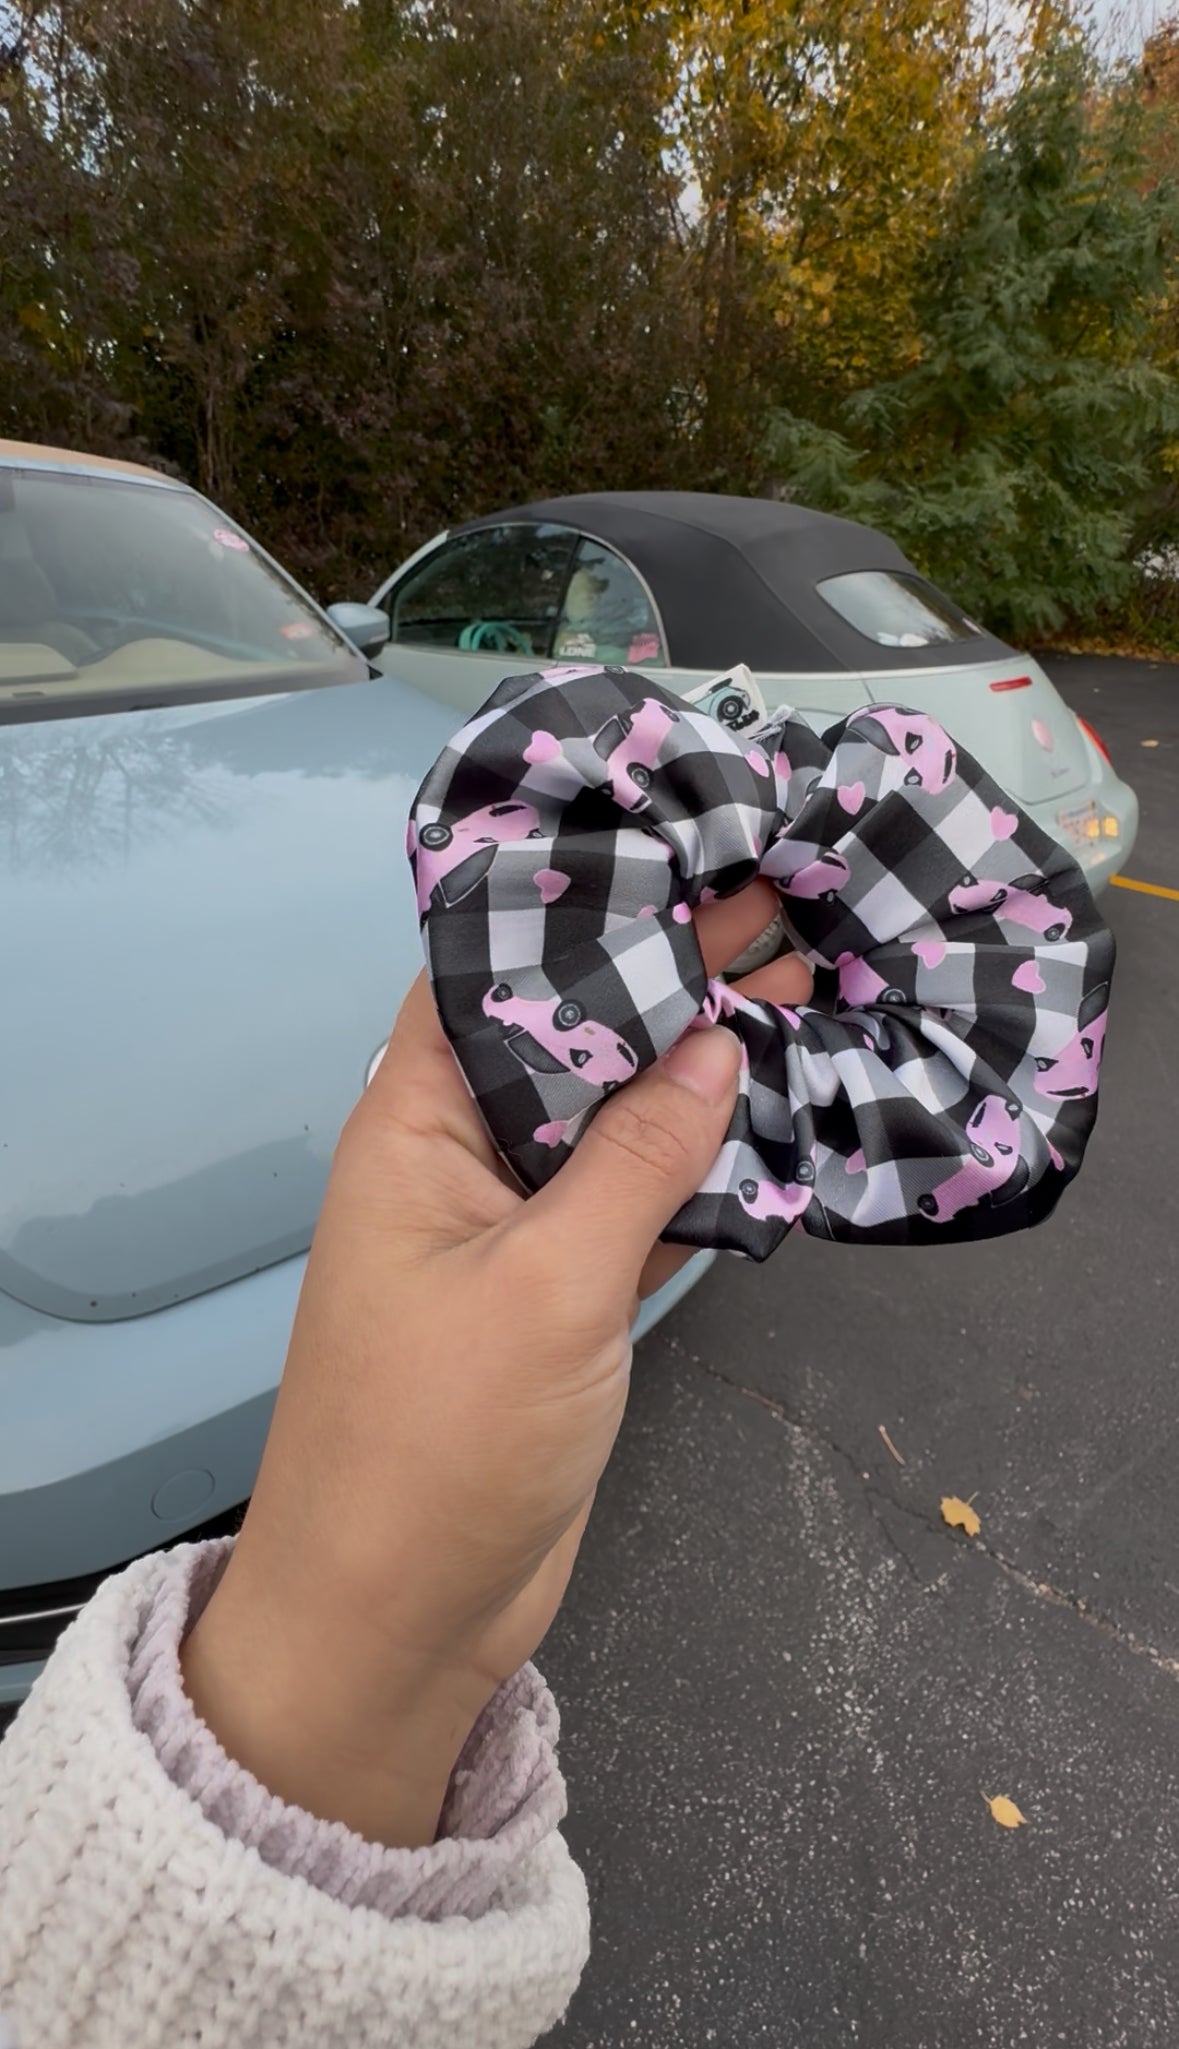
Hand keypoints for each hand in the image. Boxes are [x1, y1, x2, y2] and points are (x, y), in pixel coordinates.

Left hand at [180, 881, 811, 1846]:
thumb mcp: (552, 1281)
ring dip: (685, 1073)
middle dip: (656, 982)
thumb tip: (715, 1039)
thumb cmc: (443, 1438)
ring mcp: (509, 1232)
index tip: (677, 857)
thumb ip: (638, 1155)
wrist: (398, 1618)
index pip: (485, 977)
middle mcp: (455, 1162)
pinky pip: (629, 1204)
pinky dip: (691, 1167)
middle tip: (770, 913)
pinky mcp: (556, 1298)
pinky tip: (765, 1119)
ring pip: (605, 1124)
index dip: (573, 911)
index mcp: (413, 1127)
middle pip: (562, 1042)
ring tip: (789, 990)